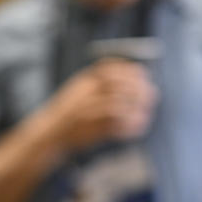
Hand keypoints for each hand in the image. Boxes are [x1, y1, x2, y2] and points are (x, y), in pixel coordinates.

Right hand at [40, 58, 157, 151]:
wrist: (49, 133)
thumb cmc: (69, 111)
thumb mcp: (80, 88)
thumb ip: (101, 81)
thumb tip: (135, 74)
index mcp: (81, 81)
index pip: (107, 68)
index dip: (128, 70)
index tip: (143, 74)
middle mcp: (82, 95)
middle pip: (115, 85)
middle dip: (137, 89)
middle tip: (151, 94)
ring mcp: (84, 113)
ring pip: (116, 106)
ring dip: (135, 109)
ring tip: (146, 112)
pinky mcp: (88, 131)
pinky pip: (114, 128)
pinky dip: (129, 127)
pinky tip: (139, 126)